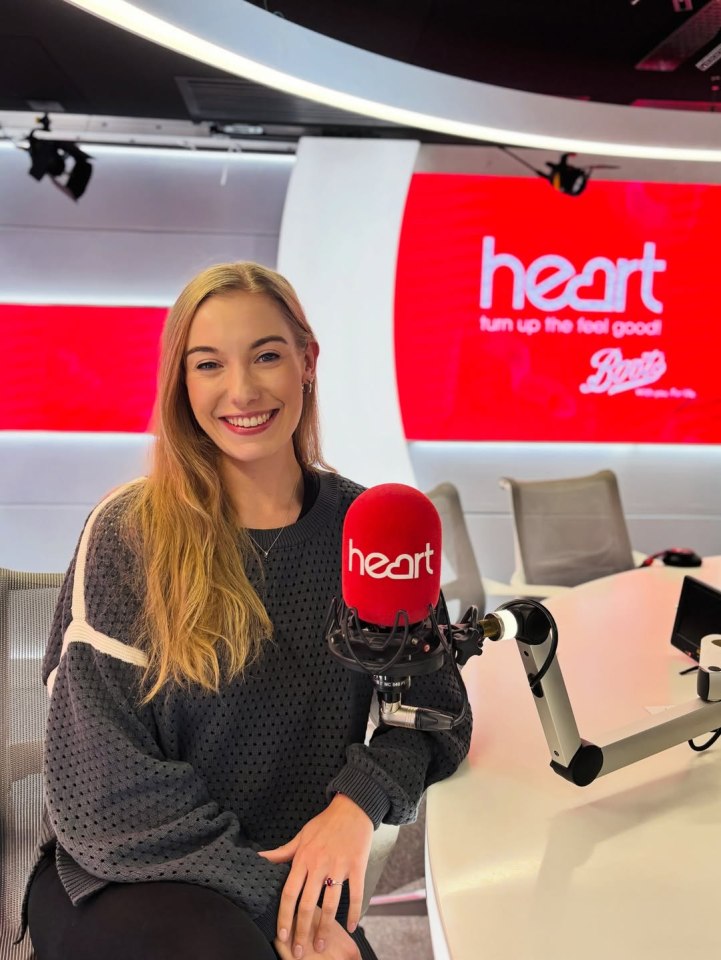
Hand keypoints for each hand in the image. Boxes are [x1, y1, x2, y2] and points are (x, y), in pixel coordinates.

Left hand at [259, 794, 372, 955]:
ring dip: (326, 928)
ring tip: (322, 945)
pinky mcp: (357, 866)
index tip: (282, 936)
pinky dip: (354, 912)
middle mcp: (319, 864)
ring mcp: (339, 866)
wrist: (352, 807)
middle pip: (307, 904)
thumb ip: (282, 853)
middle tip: (300, 952)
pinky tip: (352, 927)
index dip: (285, 917)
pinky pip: (356, 893)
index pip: (289, 893)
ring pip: (330, 904)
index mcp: (303, 859)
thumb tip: (259, 859)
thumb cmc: (324, 823)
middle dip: (302, 931)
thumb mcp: (300, 836)